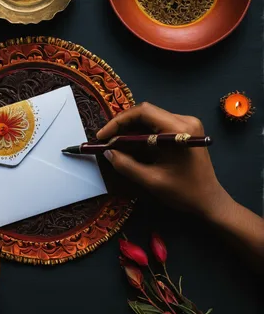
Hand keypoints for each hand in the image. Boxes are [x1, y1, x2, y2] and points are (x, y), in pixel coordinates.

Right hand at [97, 103, 229, 216]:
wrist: (209, 200)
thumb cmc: (184, 192)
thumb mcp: (151, 180)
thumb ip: (127, 165)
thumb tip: (108, 153)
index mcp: (179, 129)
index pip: (143, 112)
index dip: (118, 121)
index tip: (102, 136)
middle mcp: (185, 120)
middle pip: (146, 113)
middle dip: (122, 125)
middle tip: (105, 140)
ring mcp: (186, 124)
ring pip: (150, 119)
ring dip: (130, 130)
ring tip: (114, 144)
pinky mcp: (185, 131)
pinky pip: (157, 126)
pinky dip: (141, 134)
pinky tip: (129, 146)